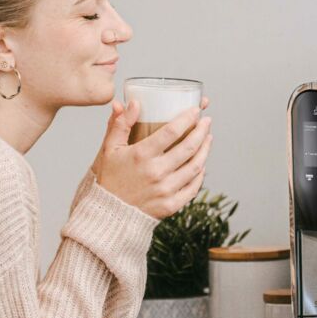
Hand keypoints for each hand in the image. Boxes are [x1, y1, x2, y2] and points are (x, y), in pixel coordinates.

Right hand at [90, 97, 212, 218]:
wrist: (108, 214)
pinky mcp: (171, 205)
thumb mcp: (109, 149)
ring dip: (205, 150)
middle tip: (206, 121)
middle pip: (189, 147)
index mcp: (141, 155)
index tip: (196, 110)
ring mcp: (165, 190)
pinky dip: (200, 174)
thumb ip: (120, 124)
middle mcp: (156, 172)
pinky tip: (202, 164)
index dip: (187, 118)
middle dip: (202, 131)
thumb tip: (132, 103)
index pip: (171, 131)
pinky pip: (193, 188)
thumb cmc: (109, 179)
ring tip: (208, 138)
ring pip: (195, 166)